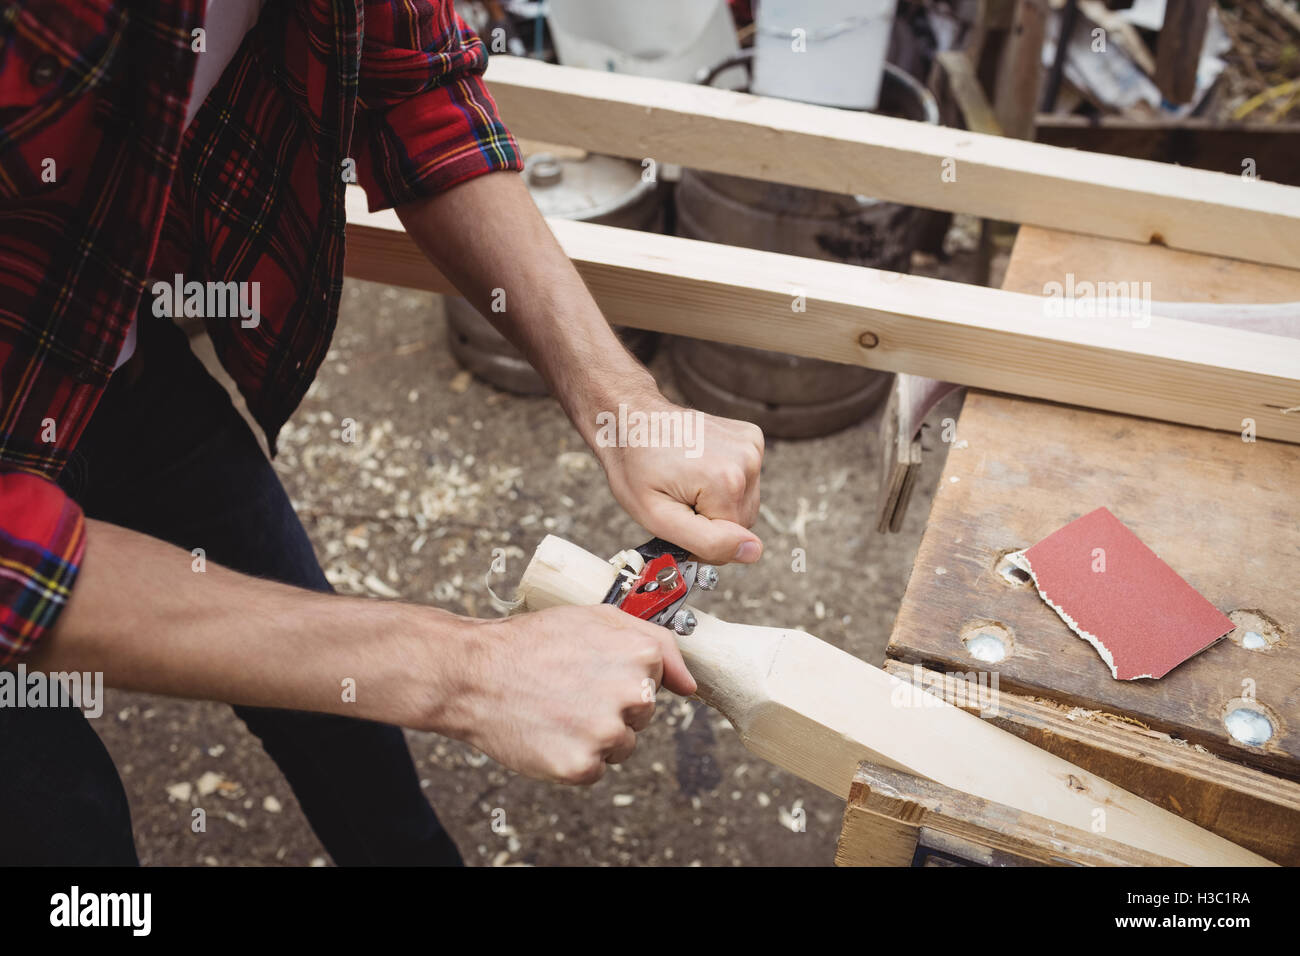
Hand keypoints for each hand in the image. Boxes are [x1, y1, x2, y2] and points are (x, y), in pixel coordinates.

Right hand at [453, 605, 695, 784]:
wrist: (475, 673)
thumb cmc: (535, 642)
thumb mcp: (598, 618)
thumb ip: (658, 643)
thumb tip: (690, 686)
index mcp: (641, 655)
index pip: (656, 681)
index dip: (619, 675)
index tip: (590, 668)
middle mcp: (631, 694)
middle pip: (641, 715)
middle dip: (612, 706)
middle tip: (569, 688)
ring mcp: (606, 733)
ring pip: (621, 745)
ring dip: (594, 735)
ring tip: (557, 708)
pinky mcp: (581, 766)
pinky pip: (594, 769)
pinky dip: (572, 757)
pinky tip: (549, 731)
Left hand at [596, 392, 764, 564]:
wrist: (630, 418)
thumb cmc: (635, 467)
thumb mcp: (658, 518)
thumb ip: (708, 542)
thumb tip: (754, 552)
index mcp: (728, 481)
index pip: (732, 540)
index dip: (701, 539)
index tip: (675, 518)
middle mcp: (748, 459)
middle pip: (742, 520)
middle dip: (710, 519)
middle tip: (678, 500)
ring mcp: (752, 445)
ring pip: (744, 501)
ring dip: (716, 501)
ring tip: (686, 481)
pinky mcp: (751, 438)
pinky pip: (745, 479)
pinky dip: (723, 482)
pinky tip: (698, 466)